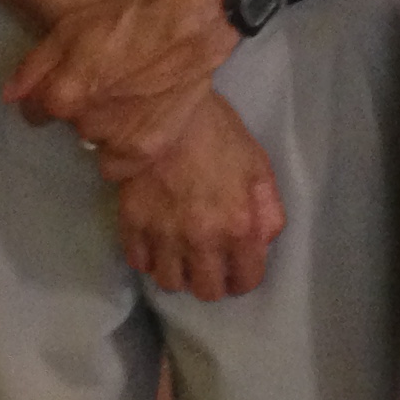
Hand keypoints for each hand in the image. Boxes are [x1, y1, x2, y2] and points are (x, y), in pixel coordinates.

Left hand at [4, 0, 235, 157]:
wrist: (188, 29)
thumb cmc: (126, 20)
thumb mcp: (70, 29)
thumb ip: (34, 67)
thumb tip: (11, 98)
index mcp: (62, 95)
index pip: (35, 112)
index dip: (46, 96)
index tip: (66, 84)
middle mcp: (86, 124)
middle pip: (70, 124)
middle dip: (81, 108)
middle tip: (106, 84)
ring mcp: (118, 140)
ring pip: (96, 142)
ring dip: (105, 127)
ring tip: (127, 99)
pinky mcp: (147, 150)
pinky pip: (119, 163)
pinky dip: (124, 146)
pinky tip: (137, 121)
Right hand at [115, 93, 285, 301]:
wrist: (162, 108)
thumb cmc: (216, 132)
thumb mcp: (257, 165)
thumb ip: (267, 210)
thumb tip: (262, 242)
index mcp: (238, 227)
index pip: (245, 281)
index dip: (243, 277)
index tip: (236, 266)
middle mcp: (201, 241)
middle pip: (206, 291)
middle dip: (211, 280)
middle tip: (208, 262)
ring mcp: (163, 235)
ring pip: (169, 282)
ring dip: (178, 272)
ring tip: (179, 253)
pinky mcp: (132, 224)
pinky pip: (139, 262)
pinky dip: (148, 257)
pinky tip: (155, 241)